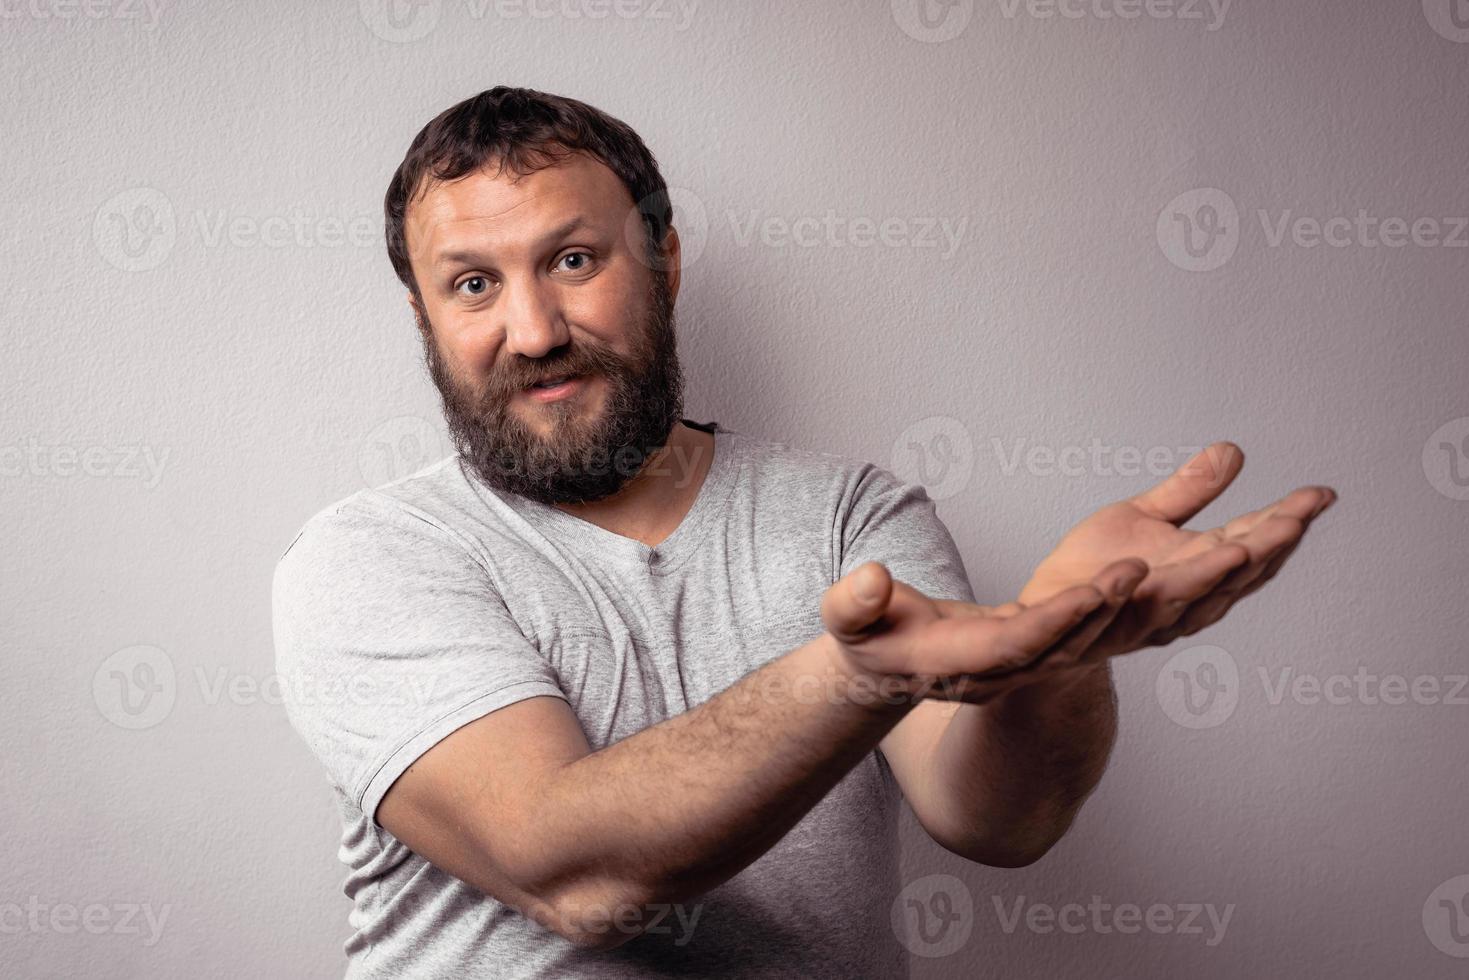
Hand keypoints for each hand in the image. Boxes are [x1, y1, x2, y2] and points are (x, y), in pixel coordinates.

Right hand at [819, 558, 1150, 704]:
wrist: (881, 666)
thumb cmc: (863, 635)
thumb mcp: (845, 619)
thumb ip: (854, 603)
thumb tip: (873, 579)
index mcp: (951, 663)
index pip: (1011, 646)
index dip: (1052, 621)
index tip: (1091, 592)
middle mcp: (992, 673)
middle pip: (1056, 646)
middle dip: (1099, 612)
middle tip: (1140, 570)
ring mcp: (1014, 667)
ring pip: (1074, 643)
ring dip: (1112, 610)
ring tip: (1139, 569)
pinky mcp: (1028, 652)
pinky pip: (1074, 635)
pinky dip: (1106, 611)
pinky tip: (1136, 581)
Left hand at [1017, 441, 1335, 652]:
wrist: (1045, 612)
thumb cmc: (1095, 567)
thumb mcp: (1144, 516)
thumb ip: (1189, 491)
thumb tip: (1234, 450)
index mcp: (1200, 565)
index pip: (1254, 539)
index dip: (1287, 519)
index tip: (1320, 494)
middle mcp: (1188, 596)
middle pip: (1238, 573)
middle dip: (1268, 547)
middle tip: (1298, 517)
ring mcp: (1152, 614)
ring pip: (1192, 596)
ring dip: (1217, 575)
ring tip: (1244, 548)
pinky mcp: (1110, 622)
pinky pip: (1130, 609)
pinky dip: (1145, 593)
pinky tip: (1146, 566)